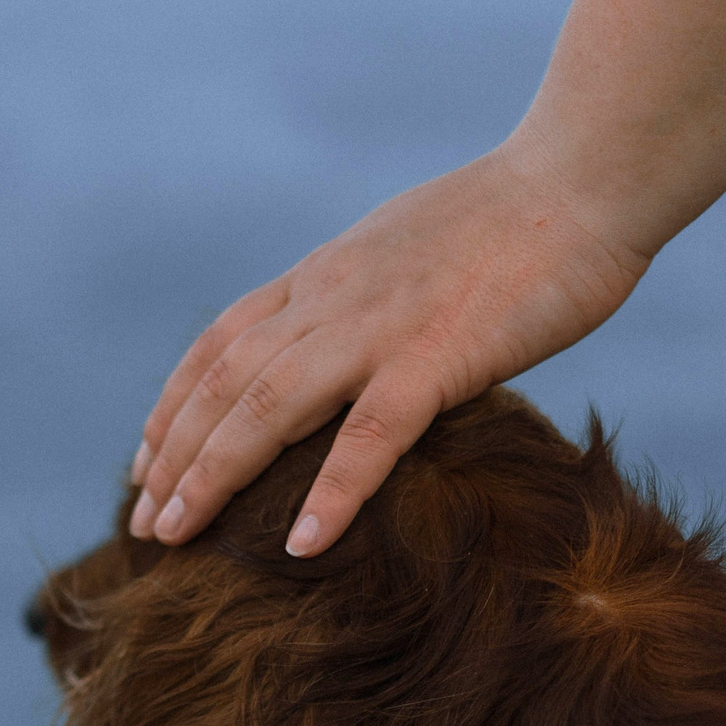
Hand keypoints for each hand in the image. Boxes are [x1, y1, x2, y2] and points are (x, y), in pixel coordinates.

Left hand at [128, 139, 649, 555]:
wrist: (585, 177)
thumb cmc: (515, 220)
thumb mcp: (406, 251)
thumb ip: (362, 296)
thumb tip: (341, 338)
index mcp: (324, 278)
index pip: (219, 344)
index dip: (173, 406)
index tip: (144, 464)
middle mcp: (332, 299)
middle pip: (223, 384)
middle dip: (173, 457)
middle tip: (140, 527)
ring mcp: (381, 327)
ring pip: (268, 407)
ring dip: (214, 475)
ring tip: (175, 537)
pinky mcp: (442, 355)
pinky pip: (372, 435)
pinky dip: (332, 493)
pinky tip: (301, 547)